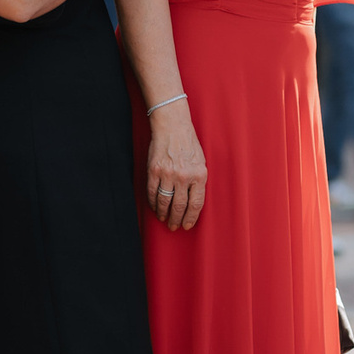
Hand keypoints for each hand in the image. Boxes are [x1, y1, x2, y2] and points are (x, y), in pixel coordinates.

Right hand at [145, 101, 207, 229]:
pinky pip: (152, 192)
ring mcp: (168, 174)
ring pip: (164, 202)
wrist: (173, 128)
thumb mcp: (201, 162)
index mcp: (199, 175)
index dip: (191, 218)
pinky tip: (155, 207)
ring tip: (163, 219)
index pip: (196, 204)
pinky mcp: (154, 171)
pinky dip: (153, 203)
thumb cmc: (189, 144)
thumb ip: (198, 181)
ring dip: (163, 213)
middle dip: (176, 220)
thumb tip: (193, 202)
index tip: (187, 225)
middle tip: (174, 226)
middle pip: (180, 206)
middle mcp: (184, 176)